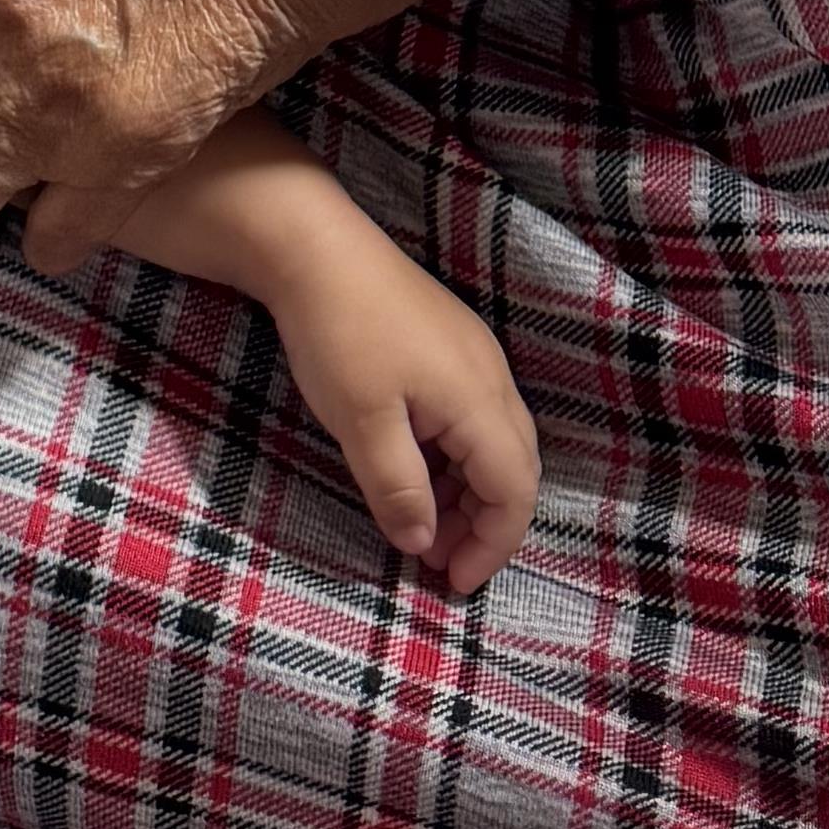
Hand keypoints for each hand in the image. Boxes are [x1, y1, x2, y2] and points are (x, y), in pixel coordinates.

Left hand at [258, 230, 539, 595]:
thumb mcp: (362, 424)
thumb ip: (399, 489)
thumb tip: (423, 543)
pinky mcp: (448, 342)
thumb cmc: (339, 335)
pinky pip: (472, 415)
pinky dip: (453, 457)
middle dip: (483, 524)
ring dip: (466, 491)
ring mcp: (472, 354)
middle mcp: (491, 376)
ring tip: (419, 522)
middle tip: (433, 560)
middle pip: (515, 467)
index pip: (515, 490)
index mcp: (480, 399)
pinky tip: (413, 468)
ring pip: (493, 442)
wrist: (313, 245)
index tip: (451, 583)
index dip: (493, 545)